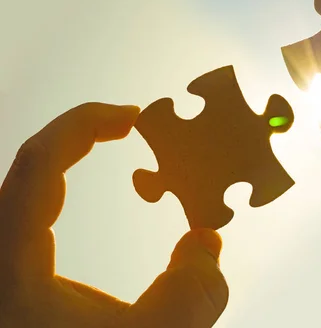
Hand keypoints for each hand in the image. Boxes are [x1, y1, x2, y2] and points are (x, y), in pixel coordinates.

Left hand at [0, 103, 227, 327]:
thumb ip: (193, 295)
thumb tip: (206, 244)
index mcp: (13, 270)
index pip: (37, 167)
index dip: (84, 127)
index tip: (131, 117)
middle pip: (26, 169)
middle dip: (77, 135)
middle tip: (126, 123)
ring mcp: (0, 270)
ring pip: (20, 192)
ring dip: (62, 160)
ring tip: (106, 145)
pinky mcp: (5, 281)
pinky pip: (22, 215)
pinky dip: (53, 192)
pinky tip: (71, 202)